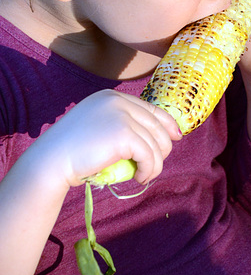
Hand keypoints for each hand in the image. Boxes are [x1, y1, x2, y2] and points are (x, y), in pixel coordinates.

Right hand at [28, 89, 181, 190]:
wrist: (51, 161)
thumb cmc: (71, 152)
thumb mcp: (97, 127)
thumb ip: (119, 124)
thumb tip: (151, 136)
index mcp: (111, 97)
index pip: (149, 107)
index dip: (166, 122)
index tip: (175, 136)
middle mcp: (118, 101)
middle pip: (156, 124)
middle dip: (162, 147)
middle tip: (154, 166)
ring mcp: (121, 115)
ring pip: (155, 142)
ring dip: (155, 163)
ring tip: (144, 175)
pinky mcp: (124, 134)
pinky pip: (149, 155)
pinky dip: (149, 169)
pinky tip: (140, 178)